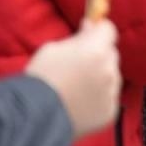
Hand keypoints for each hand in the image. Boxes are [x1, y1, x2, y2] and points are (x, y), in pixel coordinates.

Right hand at [25, 20, 120, 139]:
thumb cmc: (39, 80)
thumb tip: (90, 27)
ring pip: (112, 76)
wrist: (33, 118)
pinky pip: (108, 97)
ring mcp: (111, 92)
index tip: (89, 34)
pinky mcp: (110, 111)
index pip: (109, 30)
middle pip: (111, 54)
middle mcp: (109, 70)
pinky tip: (79, 102)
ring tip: (75, 87)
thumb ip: (77, 38)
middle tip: (78, 64)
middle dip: (98, 55)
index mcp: (96, 50)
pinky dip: (98, 97)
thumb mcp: (52, 49)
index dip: (98, 30)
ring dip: (100, 76)